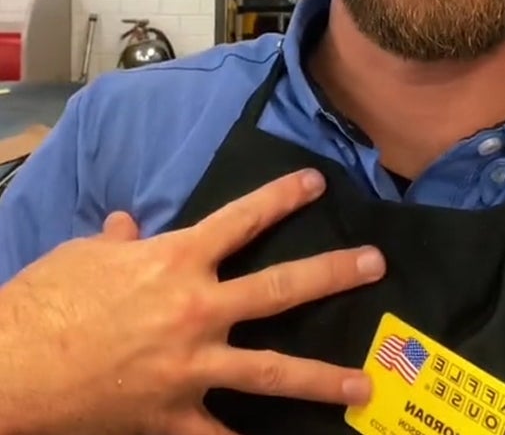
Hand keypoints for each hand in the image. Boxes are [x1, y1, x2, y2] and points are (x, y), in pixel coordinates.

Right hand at [0, 168, 385, 434]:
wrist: (8, 367)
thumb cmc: (41, 304)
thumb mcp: (78, 259)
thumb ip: (114, 245)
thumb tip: (123, 227)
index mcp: (175, 263)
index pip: (241, 220)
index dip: (281, 198)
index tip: (317, 183)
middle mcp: (196, 311)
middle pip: (281, 288)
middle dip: (334, 274)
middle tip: (377, 265)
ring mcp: (189, 367)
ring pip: (271, 371)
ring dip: (322, 379)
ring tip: (365, 385)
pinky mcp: (170, 414)